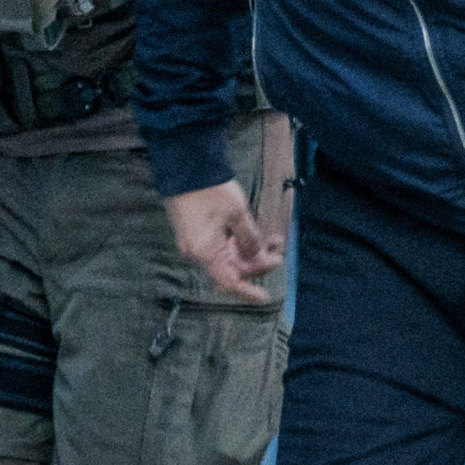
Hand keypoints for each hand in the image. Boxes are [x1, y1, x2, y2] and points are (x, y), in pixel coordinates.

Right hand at [164, 180, 282, 299]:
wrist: (185, 167)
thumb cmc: (211, 191)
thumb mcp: (237, 214)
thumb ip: (250, 239)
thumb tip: (259, 256)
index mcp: (205, 253)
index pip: (229, 282)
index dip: (248, 291)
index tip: (265, 297)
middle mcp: (197, 254)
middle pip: (230, 269)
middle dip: (256, 263)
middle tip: (278, 253)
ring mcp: (195, 243)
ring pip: (227, 257)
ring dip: (251, 251)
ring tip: (274, 240)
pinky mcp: (196, 233)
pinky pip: (220, 246)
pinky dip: (239, 243)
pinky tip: (257, 234)